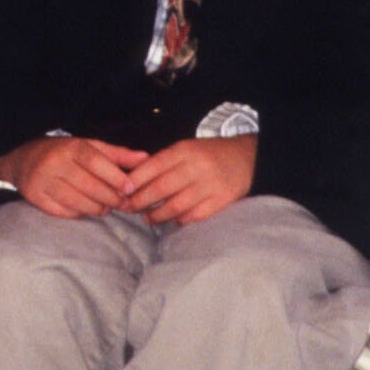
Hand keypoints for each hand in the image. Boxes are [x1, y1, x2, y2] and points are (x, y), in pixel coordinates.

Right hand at [0, 135, 148, 217]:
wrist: (22, 159)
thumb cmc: (63, 153)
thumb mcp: (89, 146)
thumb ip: (117, 154)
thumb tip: (145, 158)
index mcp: (70, 147)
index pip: (96, 162)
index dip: (115, 177)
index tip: (129, 189)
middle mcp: (54, 163)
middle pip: (89, 186)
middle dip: (110, 198)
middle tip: (122, 203)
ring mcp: (42, 181)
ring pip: (77, 202)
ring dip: (97, 208)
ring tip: (105, 207)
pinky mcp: (35, 198)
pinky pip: (64, 212)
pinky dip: (79, 213)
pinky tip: (86, 209)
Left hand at [120, 135, 256, 227]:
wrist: (248, 158)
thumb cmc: (208, 155)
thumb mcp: (185, 149)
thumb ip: (162, 162)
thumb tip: (130, 179)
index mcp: (184, 151)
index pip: (153, 166)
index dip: (135, 181)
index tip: (121, 191)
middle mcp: (196, 167)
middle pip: (161, 188)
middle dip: (140, 201)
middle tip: (129, 208)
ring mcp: (210, 184)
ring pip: (176, 205)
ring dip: (158, 215)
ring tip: (148, 218)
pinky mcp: (222, 200)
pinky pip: (195, 215)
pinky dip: (181, 220)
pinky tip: (173, 220)